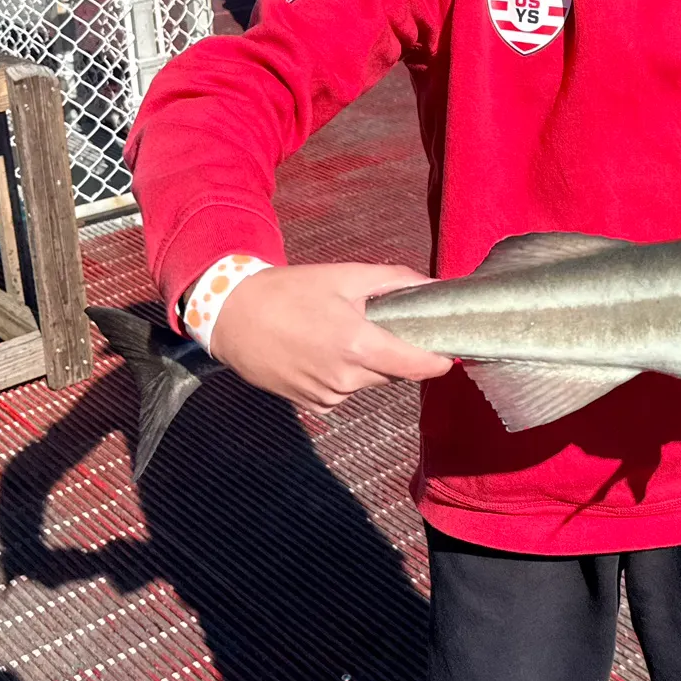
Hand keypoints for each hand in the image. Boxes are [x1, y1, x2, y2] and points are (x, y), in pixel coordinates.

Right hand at [209, 262, 452, 415]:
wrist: (231, 317)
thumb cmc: (287, 291)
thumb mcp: (343, 276)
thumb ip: (393, 280)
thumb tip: (433, 286)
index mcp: (358, 345)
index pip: (417, 366)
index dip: (438, 360)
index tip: (449, 350)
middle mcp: (346, 378)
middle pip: (393, 371)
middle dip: (394, 350)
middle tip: (377, 323)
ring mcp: (328, 396)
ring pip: (369, 381)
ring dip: (367, 361)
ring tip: (338, 332)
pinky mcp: (313, 404)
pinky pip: (345, 391)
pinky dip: (344, 374)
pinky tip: (320, 351)